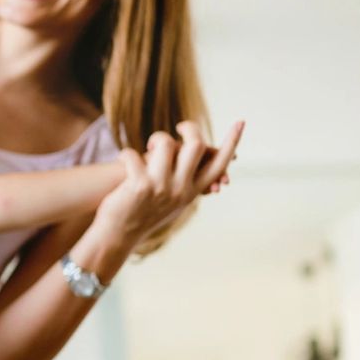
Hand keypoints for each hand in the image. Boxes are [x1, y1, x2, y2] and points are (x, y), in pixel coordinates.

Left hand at [92, 120, 244, 246]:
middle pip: (196, 145)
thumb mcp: (171, 201)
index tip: (241, 122)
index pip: (219, 164)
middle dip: (189, 128)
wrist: (118, 236)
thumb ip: (184, 182)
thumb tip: (198, 157)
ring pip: (165, 144)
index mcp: (192, 192)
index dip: (231, 142)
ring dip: (156, 139)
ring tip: (148, 149)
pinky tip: (124, 159)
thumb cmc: (142, 214)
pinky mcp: (140, 185)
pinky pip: (134, 154)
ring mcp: (161, 187)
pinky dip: (126, 154)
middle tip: (178, 128)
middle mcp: (181, 190)